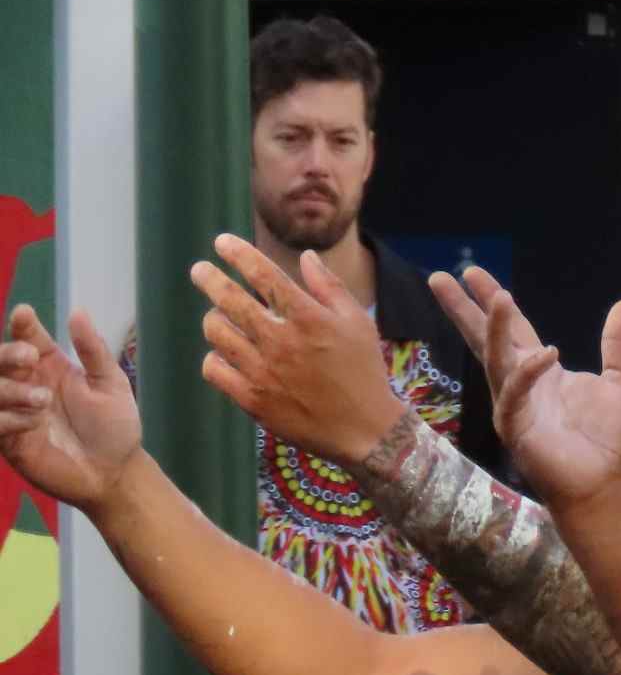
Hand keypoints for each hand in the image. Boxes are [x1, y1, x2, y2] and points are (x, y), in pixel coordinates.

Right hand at [0, 305, 142, 506]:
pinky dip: (8, 418)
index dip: (22, 325)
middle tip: (29, 357)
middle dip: (8, 353)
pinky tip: (32, 423)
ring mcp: (14, 411)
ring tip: (42, 400)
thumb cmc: (113, 427)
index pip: (25, 337)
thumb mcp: (110, 385)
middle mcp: (26, 383)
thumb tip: (78, 311)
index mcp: (48, 366)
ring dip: (11, 389)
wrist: (115, 473)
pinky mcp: (10, 440)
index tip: (24, 315)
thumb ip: (93, 351)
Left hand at [193, 235, 403, 461]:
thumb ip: (330, 287)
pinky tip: (225, 354)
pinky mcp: (253, 400)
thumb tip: (306, 256)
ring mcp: (263, 372)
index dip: (237, 253)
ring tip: (219, 316)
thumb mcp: (359, 323)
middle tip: (200, 271)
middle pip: (228, 298)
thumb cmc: (364, 373)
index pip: (262, 274)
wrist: (366, 431)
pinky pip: (214, 369)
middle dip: (208, 277)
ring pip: (216, 332)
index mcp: (307, 318)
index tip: (222, 243)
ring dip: (213, 318)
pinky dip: (214, 357)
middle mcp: (280, 341)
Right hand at [430, 266, 620, 506]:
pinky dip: (529, 373)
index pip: (512, 328)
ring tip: (500, 295)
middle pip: (485, 338)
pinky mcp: (515, 427)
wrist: (602, 483)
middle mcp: (517, 383)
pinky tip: (548, 354)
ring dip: (496, 327)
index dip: (493, 301)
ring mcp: (512, 405)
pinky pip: (516, 393)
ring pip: (496, 359)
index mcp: (538, 371)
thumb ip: (619, 345)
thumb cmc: (607, 440)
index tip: (471, 273)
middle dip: (464, 308)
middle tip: (440, 277)